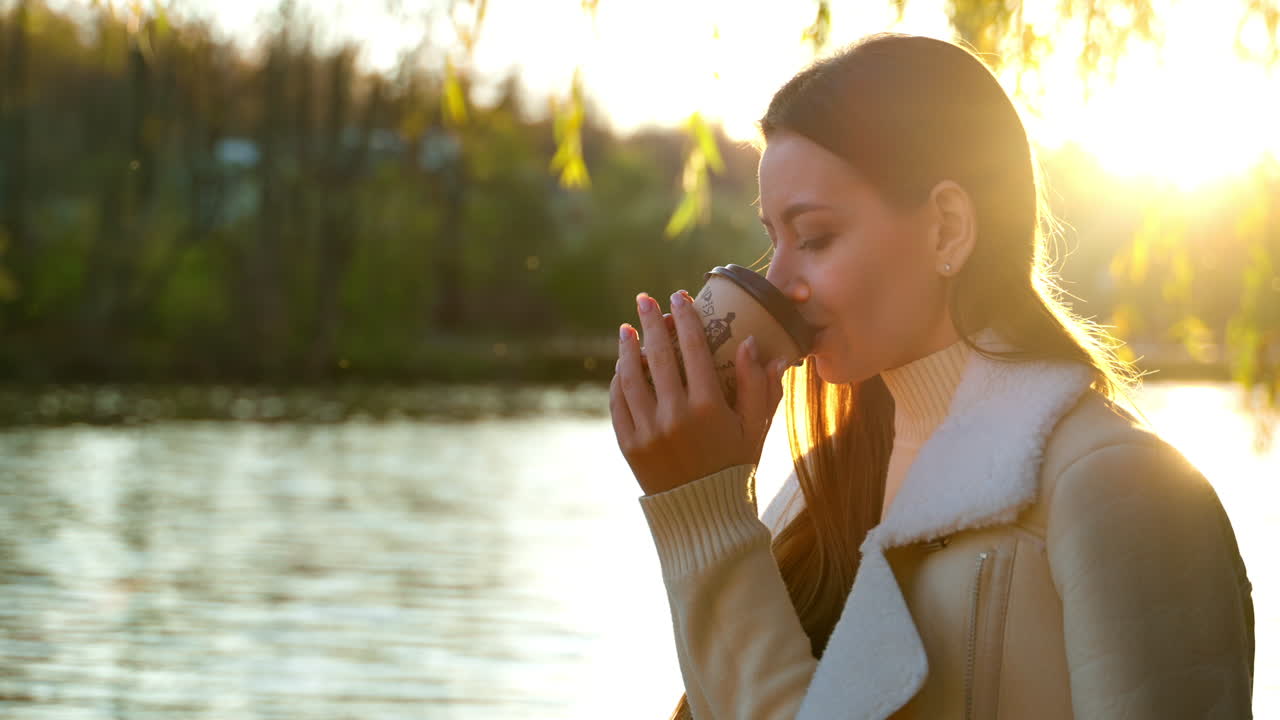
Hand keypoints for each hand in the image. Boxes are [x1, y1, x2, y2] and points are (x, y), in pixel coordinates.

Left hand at [610, 290, 787, 495]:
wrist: (704, 514)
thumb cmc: (735, 465)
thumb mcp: (754, 428)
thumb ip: (758, 386)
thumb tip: (755, 344)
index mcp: (709, 408)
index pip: (694, 348)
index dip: (686, 318)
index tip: (679, 296)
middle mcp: (674, 416)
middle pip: (658, 355)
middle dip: (651, 322)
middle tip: (644, 300)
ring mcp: (648, 431)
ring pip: (631, 376)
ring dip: (627, 348)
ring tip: (627, 329)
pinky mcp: (629, 445)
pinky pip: (618, 403)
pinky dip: (619, 381)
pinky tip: (621, 366)